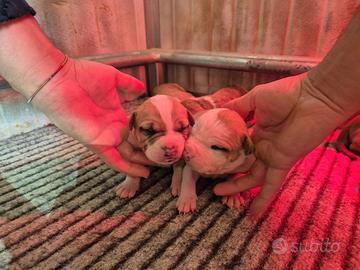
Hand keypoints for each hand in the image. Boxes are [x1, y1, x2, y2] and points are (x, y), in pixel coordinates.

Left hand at [32, 58, 151, 176]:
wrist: (61, 80)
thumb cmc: (83, 76)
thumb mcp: (113, 78)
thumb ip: (128, 85)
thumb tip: (143, 89)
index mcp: (115, 115)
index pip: (133, 130)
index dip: (146, 135)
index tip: (162, 138)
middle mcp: (111, 129)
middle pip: (132, 145)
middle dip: (146, 152)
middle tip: (164, 158)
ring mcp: (105, 137)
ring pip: (126, 156)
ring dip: (141, 163)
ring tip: (159, 167)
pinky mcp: (97, 144)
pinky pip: (114, 161)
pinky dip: (128, 168)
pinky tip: (143, 173)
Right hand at [213, 74, 347, 215]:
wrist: (312, 98)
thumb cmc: (285, 95)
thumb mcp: (255, 98)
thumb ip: (238, 106)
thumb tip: (219, 110)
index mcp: (256, 132)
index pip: (238, 146)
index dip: (225, 152)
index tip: (209, 157)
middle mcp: (262, 147)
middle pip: (243, 165)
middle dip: (228, 174)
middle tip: (212, 180)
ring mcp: (271, 156)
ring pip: (252, 177)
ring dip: (237, 187)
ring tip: (218, 194)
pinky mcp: (281, 163)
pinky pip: (271, 184)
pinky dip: (263, 199)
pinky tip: (253, 213)